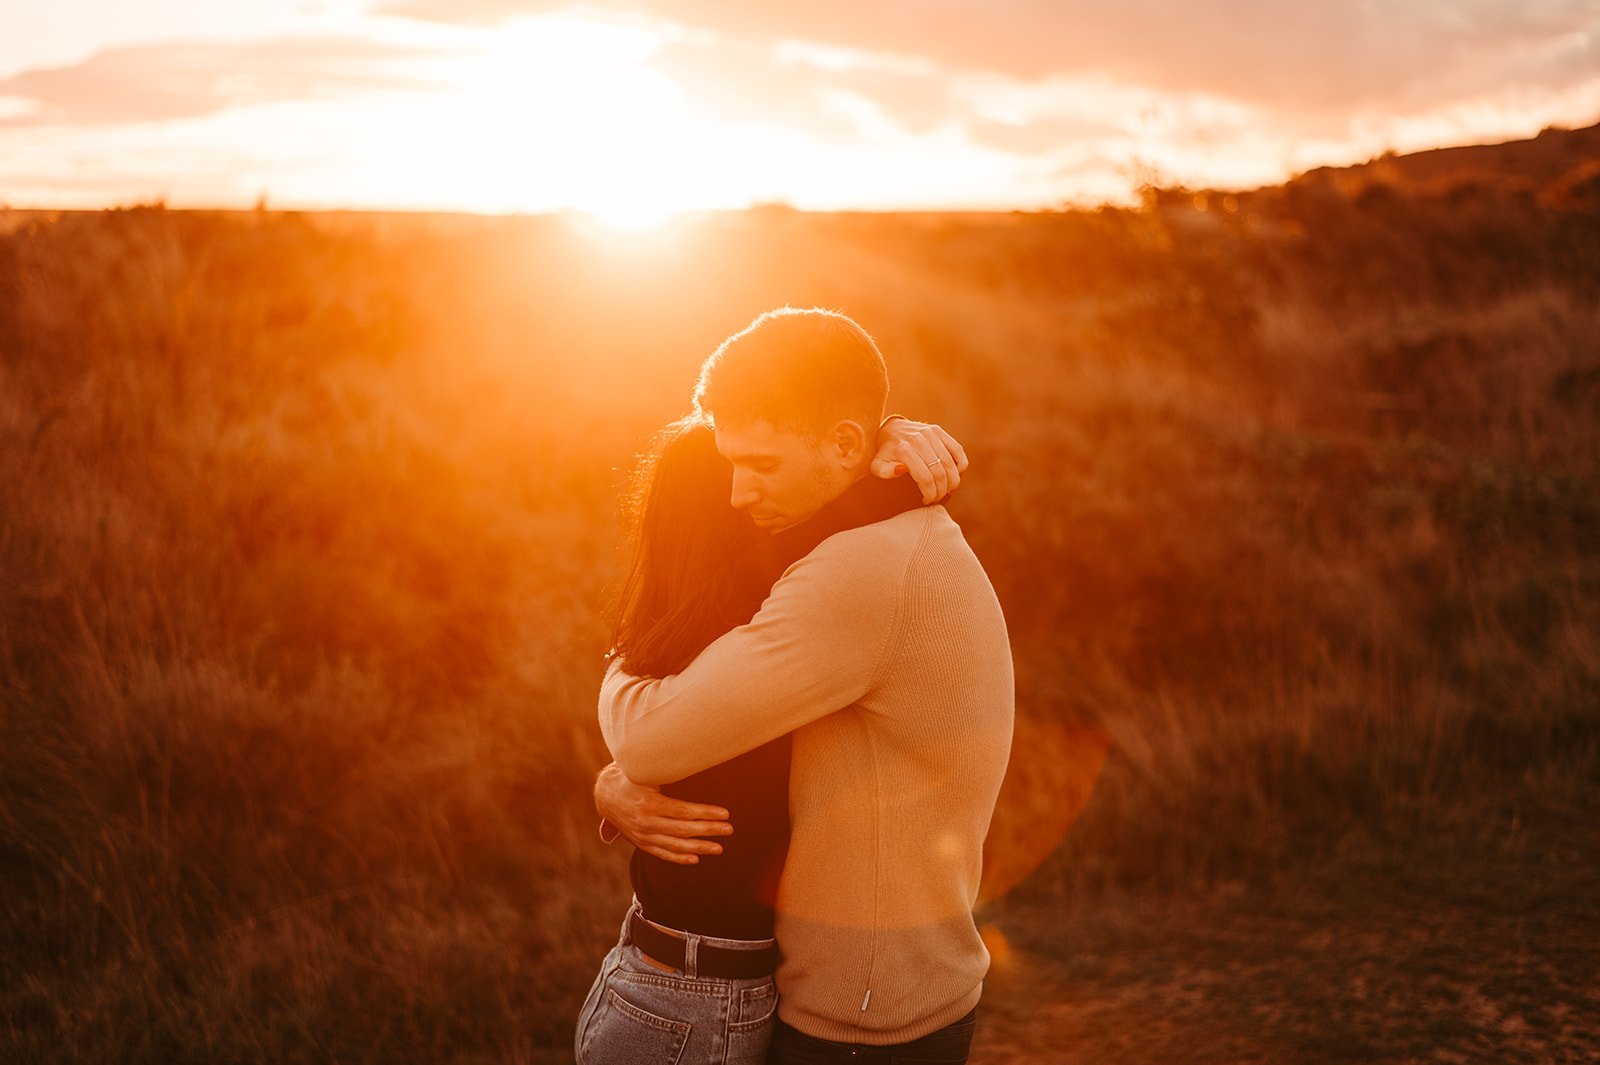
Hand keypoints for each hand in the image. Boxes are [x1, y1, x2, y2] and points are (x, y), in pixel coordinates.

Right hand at [593, 763, 732, 864]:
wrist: (605, 794)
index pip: (683, 811)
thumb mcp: (647, 771)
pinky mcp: (641, 843)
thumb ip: (666, 770)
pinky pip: (662, 854)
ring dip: (699, 847)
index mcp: (649, 803)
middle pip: (683, 829)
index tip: (725, 814)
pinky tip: (695, 859)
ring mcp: (643, 835)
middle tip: (729, 830)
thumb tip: (690, 755)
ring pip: (675, 845)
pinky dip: (679, 858)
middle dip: (709, 830)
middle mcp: (646, 822)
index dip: (706, 813)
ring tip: (719, 848)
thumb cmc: (632, 776)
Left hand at [870, 416, 969, 502]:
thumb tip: (902, 470)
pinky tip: (956, 476)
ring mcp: (931, 434)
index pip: (925, 478)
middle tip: (937, 498)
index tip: (926, 501)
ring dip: (952, 482)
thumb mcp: (877, 464)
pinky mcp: (939, 431)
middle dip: (941, 491)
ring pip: (950, 464)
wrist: (891, 429)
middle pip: (939, 472)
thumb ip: (884, 472)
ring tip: (947, 491)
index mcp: (904, 450)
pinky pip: (957, 450)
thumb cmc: (885, 453)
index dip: (929, 493)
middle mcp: (919, 440)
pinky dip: (961, 465)